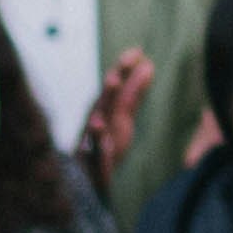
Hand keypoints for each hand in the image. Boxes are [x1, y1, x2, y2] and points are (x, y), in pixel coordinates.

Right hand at [73, 50, 147, 183]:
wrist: (86, 181)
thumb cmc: (103, 144)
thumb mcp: (122, 117)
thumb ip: (134, 93)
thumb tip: (147, 66)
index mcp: (105, 111)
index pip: (116, 88)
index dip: (124, 69)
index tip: (137, 50)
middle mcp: (97, 122)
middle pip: (107, 99)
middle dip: (116, 78)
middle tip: (129, 58)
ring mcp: (94, 141)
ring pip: (98, 119)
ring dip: (104, 100)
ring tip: (113, 81)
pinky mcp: (93, 162)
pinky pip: (96, 151)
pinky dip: (97, 139)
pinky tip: (98, 126)